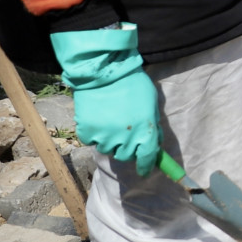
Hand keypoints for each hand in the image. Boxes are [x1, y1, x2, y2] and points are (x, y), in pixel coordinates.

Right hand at [51, 25, 161, 174]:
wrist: (104, 70)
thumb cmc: (132, 83)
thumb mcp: (151, 103)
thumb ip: (153, 124)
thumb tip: (154, 141)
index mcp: (145, 131)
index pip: (148, 157)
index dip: (146, 166)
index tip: (144, 170)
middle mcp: (126, 138)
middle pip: (126, 156)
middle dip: (128, 149)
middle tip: (126, 137)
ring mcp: (105, 136)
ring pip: (108, 149)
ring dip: (110, 141)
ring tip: (111, 123)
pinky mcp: (87, 131)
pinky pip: (91, 140)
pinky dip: (94, 134)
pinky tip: (98, 120)